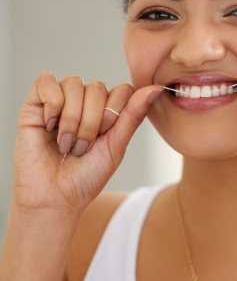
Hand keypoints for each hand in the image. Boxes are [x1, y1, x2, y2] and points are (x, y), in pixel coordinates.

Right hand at [12, 73, 162, 214]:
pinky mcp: (36, 102)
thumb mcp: (116, 146)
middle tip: (81, 148)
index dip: (114, 114)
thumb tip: (156, 88)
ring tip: (65, 144)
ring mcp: (61, 99)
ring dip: (71, 119)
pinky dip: (51, 104)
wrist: (54, 198)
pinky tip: (49, 126)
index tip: (104, 138)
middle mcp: (85, 99)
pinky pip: (47, 82)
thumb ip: (133, 114)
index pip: (122, 89)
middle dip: (91, 122)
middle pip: (97, 87)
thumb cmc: (86, 176)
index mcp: (108, 108)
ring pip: (74, 84)